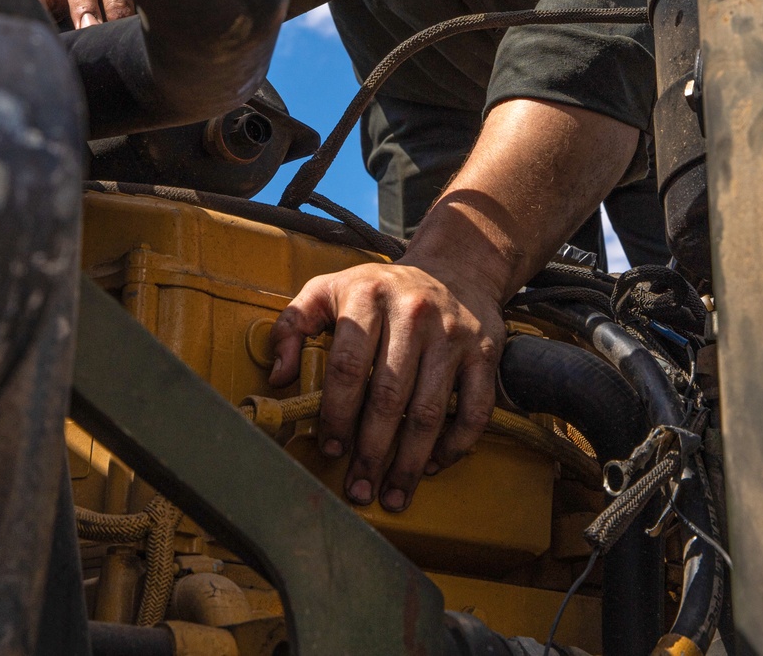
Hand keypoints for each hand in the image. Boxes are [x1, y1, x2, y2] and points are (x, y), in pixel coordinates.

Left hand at [268, 259, 503, 512]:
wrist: (456, 268)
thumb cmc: (383, 288)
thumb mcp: (329, 288)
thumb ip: (293, 324)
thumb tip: (279, 376)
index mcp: (369, 296)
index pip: (347, 365)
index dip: (335, 413)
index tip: (329, 448)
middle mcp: (414, 313)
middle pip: (388, 396)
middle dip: (370, 451)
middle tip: (358, 488)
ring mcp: (452, 334)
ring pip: (429, 411)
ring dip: (408, 462)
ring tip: (392, 494)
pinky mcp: (484, 353)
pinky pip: (474, 410)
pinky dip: (454, 445)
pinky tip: (432, 464)